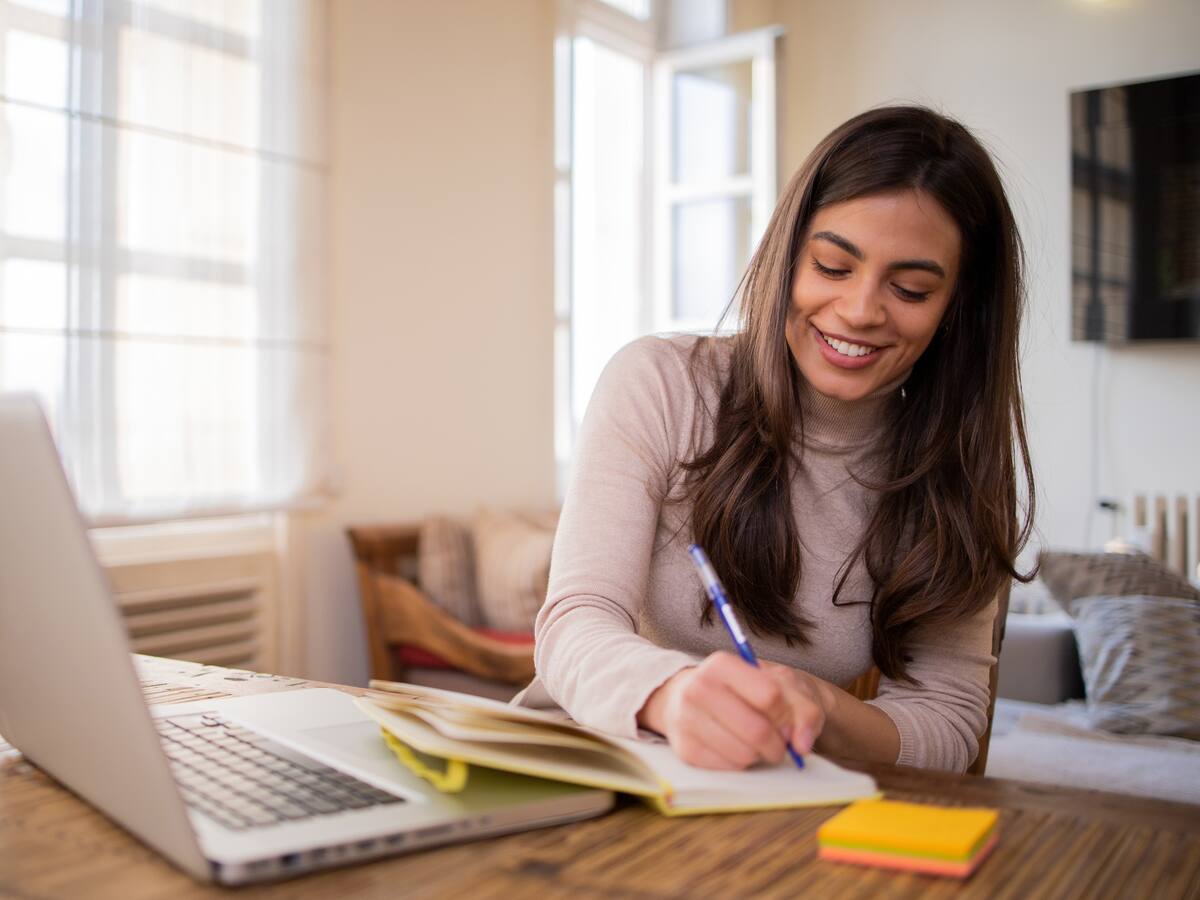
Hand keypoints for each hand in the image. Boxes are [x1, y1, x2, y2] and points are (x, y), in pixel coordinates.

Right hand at [637, 652, 828, 769]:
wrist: (699, 697)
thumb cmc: (746, 690)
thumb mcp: (780, 686)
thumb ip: (804, 710)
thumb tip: (802, 744)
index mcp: (722, 665)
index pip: (769, 696)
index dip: (786, 715)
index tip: (788, 721)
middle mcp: (698, 688)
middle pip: (757, 730)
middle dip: (778, 744)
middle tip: (779, 742)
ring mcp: (687, 720)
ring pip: (744, 754)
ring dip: (760, 754)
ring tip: (756, 742)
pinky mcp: (685, 750)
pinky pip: (730, 768)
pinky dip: (742, 764)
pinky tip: (738, 748)